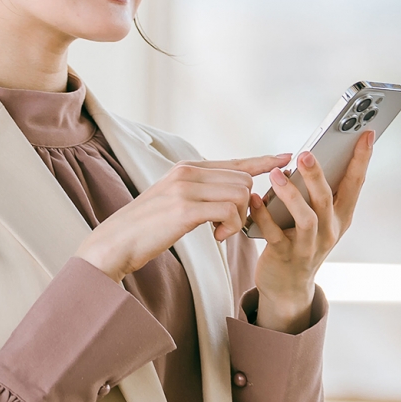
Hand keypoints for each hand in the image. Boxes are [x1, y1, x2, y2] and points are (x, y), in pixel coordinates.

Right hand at [77, 153, 292, 281]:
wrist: (114, 244)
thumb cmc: (146, 229)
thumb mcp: (175, 202)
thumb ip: (202, 194)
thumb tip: (235, 195)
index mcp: (187, 168)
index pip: (235, 161)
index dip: (263, 160)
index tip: (286, 157)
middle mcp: (187, 171)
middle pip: (244, 180)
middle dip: (246, 207)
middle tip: (228, 227)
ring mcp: (185, 187)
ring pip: (241, 194)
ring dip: (239, 219)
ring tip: (219, 232)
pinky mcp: (185, 208)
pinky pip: (230, 211)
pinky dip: (231, 227)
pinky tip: (216, 236)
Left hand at [250, 130, 373, 332]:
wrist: (289, 286)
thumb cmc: (303, 242)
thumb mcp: (320, 218)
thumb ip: (318, 192)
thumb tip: (306, 158)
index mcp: (341, 217)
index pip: (356, 184)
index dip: (362, 159)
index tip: (367, 133)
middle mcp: (330, 231)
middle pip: (328, 199)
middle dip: (318, 175)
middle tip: (306, 153)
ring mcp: (308, 246)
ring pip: (306, 218)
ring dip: (292, 195)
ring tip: (277, 175)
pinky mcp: (285, 255)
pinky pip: (274, 233)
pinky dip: (263, 215)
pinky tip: (254, 199)